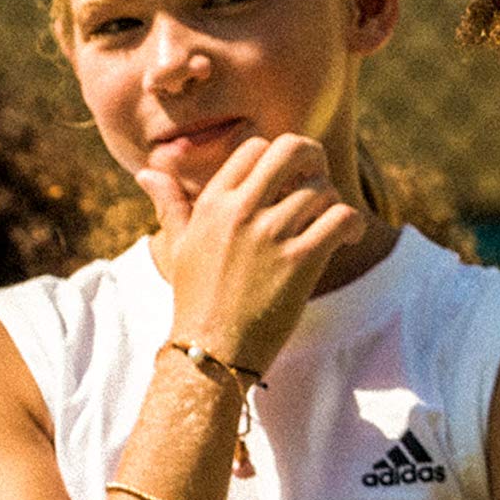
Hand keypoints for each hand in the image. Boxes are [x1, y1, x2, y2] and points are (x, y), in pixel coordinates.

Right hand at [141, 131, 364, 375]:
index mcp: (213, 203)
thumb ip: (170, 204)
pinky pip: (341, 218)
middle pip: (292, 149)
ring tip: (329, 223)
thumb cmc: (196, 299)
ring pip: (322, 187)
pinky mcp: (299, 262)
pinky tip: (347, 238)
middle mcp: (240, 212)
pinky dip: (352, 223)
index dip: (277, 157)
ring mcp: (270, 236)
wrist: (210, 352)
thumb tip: (146, 172)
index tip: (286, 180)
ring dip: (333, 201)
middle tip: (318, 181)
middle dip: (313, 158)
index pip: (255, 146)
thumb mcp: (178, 247)